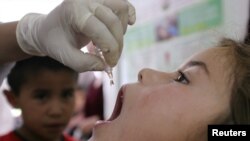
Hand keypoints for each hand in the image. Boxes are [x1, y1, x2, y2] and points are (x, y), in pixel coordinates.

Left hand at [16, 0, 135, 71]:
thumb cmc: (54, 42)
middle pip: (113, 21)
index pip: (100, 30)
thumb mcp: (64, 56)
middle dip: (117, 44)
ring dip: (122, 30)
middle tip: (112, 60)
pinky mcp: (101, 1)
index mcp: (74, 12)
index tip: (110, 64)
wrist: (47, 29)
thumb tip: (104, 65)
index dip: (110, 49)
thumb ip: (83, 64)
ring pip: (121, 9)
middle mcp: (85, 0)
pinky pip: (121, 4)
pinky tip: (130, 23)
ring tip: (113, 43)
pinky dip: (128, 14)